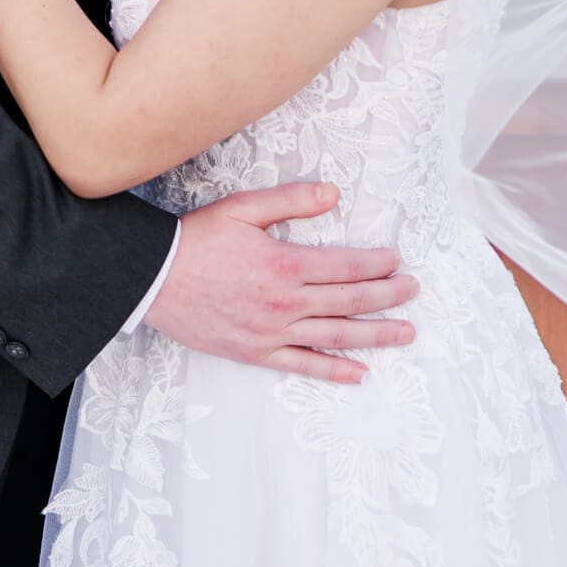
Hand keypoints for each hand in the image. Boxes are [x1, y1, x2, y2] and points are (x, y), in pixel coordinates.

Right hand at [143, 182, 417, 384]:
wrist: (153, 278)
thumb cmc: (197, 239)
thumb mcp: (244, 208)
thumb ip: (291, 200)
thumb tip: (334, 193)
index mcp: (285, 264)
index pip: (345, 266)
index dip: (376, 264)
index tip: (397, 261)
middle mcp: (285, 303)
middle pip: (349, 302)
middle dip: (387, 297)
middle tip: (413, 292)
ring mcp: (272, 332)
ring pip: (335, 336)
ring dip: (375, 335)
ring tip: (405, 333)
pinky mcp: (255, 352)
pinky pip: (302, 365)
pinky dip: (333, 371)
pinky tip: (358, 373)